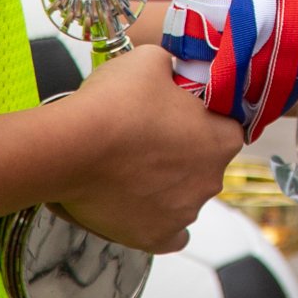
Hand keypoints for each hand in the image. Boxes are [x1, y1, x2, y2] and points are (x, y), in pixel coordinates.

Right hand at [57, 45, 242, 252]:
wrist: (69, 149)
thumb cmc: (114, 104)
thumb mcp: (150, 60)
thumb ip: (173, 66)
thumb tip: (172, 70)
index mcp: (221, 140)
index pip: (227, 127)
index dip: (203, 118)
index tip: (177, 113)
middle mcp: (211, 181)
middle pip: (205, 163)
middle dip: (184, 150)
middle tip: (146, 136)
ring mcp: (184, 213)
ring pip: (185, 195)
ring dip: (167, 183)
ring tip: (129, 166)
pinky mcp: (155, 238)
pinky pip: (170, 233)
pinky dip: (158, 219)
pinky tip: (142, 205)